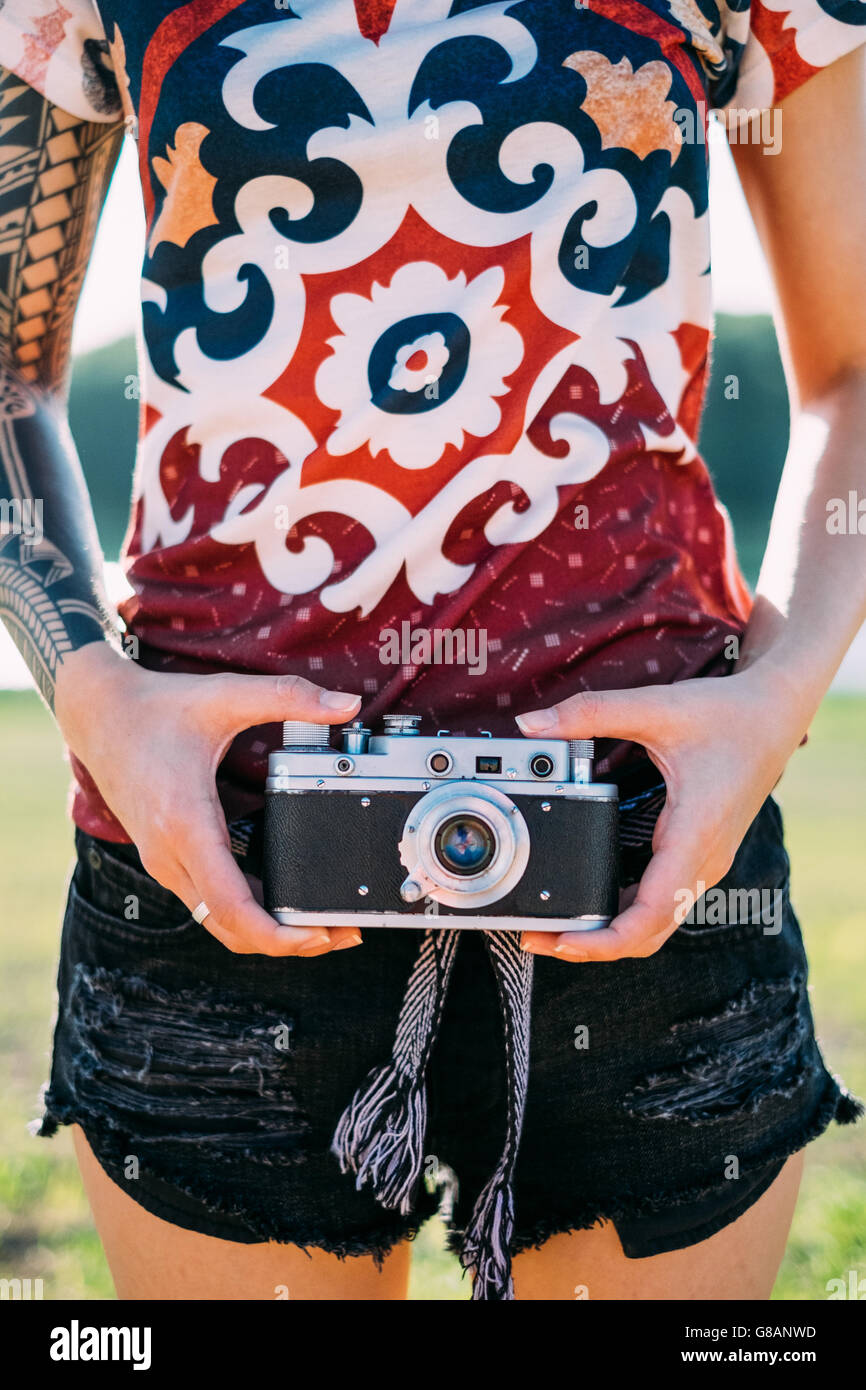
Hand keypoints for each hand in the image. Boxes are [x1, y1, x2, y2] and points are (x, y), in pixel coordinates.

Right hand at [54, 643, 363, 956]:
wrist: (97, 712)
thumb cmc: (157, 707)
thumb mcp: (226, 695)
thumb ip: (289, 696)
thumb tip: (349, 704)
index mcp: (186, 823)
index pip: (231, 905)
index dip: (277, 934)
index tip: (319, 935)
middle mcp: (170, 855)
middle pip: (231, 928)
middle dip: (287, 941)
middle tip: (342, 933)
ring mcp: (165, 862)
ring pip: (219, 922)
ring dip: (267, 934)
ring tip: (321, 924)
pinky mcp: (167, 860)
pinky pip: (209, 904)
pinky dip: (247, 916)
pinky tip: (283, 903)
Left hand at [515, 662, 809, 961]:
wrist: (775, 713)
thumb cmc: (727, 714)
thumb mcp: (655, 707)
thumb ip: (589, 713)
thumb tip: (531, 724)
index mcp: (696, 833)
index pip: (652, 912)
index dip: (605, 939)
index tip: (562, 942)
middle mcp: (703, 859)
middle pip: (649, 932)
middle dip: (593, 945)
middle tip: (537, 937)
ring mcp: (704, 862)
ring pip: (656, 922)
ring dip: (608, 933)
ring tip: (555, 927)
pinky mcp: (698, 856)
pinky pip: (661, 902)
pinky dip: (625, 915)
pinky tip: (591, 904)